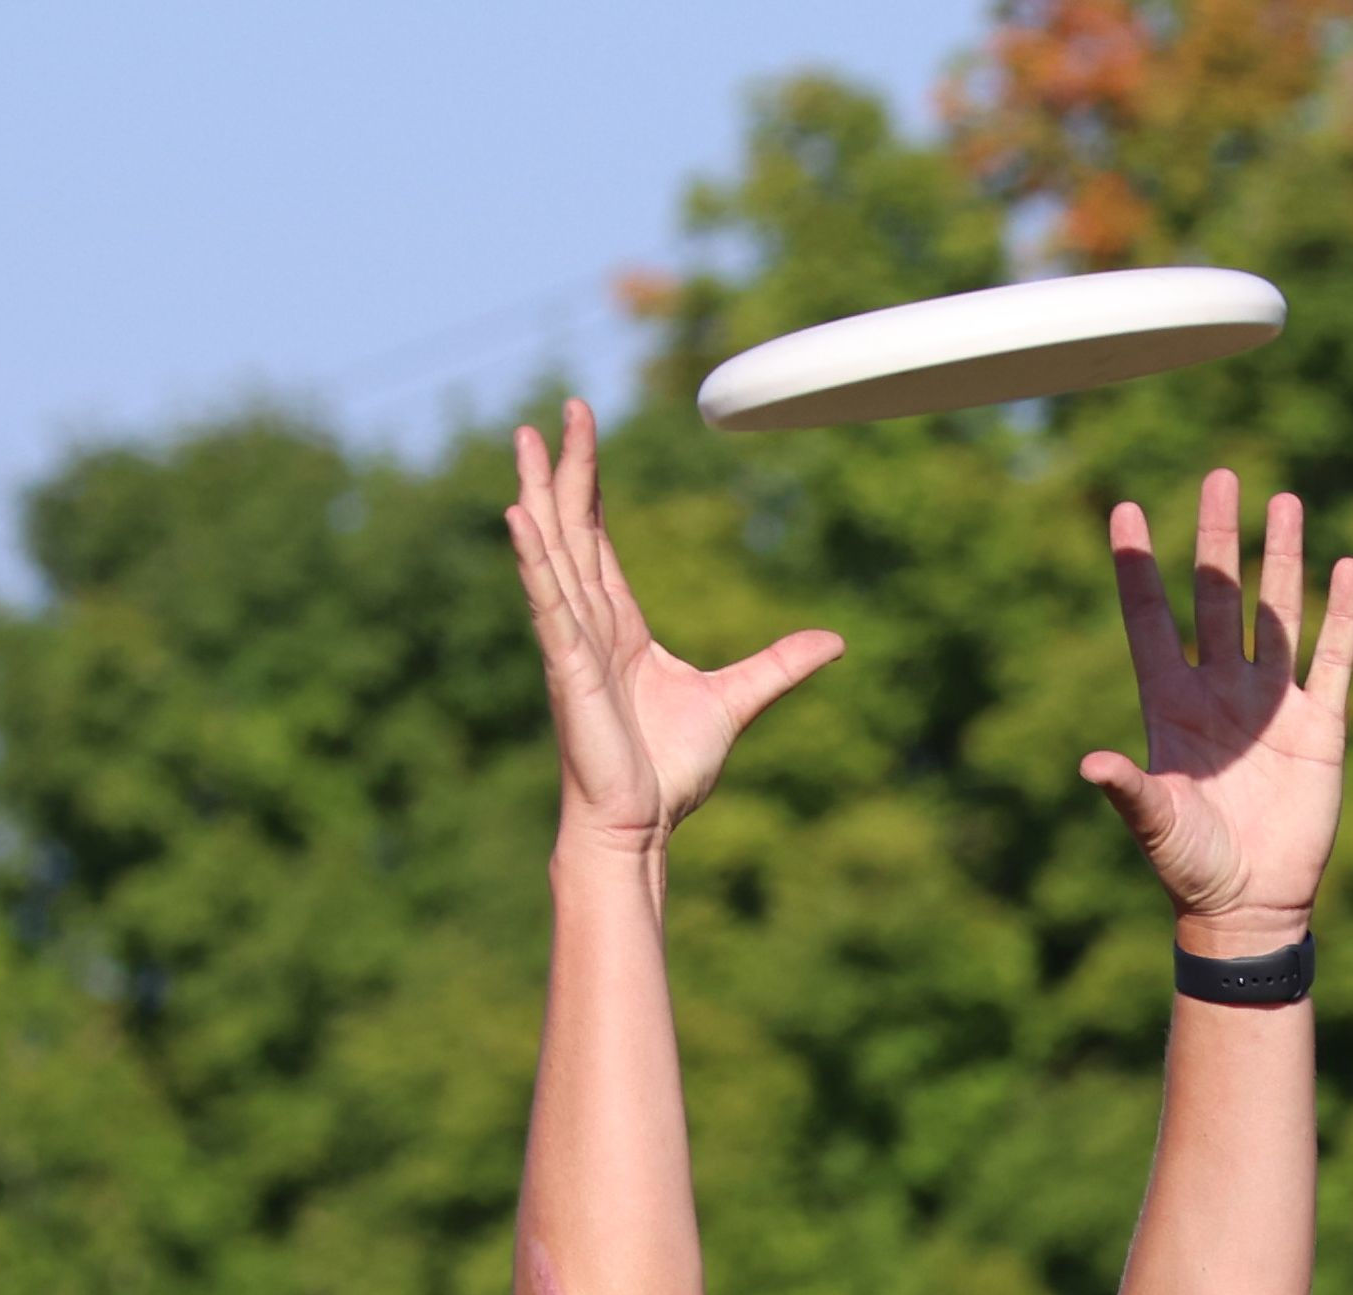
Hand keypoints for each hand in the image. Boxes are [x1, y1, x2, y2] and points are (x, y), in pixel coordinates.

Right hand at [502, 398, 839, 852]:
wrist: (641, 826)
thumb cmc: (670, 771)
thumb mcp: (737, 701)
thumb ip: (779, 666)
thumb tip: (834, 641)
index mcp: (619, 625)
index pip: (599, 539)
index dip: (594, 485)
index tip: (586, 432)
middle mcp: (589, 624)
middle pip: (573, 528)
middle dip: (568, 469)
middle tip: (564, 409)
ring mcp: (573, 642)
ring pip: (551, 552)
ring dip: (539, 495)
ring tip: (527, 439)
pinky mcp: (567, 666)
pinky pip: (547, 602)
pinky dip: (532, 560)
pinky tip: (518, 516)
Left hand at [1086, 471, 1352, 947]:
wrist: (1250, 903)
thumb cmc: (1191, 866)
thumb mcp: (1156, 823)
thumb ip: (1128, 789)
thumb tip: (1089, 763)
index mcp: (1172, 704)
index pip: (1151, 620)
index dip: (1138, 567)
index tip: (1124, 510)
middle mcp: (1220, 691)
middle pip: (1217, 596)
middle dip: (1217, 538)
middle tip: (1221, 474)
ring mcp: (1271, 704)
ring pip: (1277, 613)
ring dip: (1280, 559)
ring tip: (1284, 500)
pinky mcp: (1320, 725)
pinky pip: (1335, 658)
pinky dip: (1342, 615)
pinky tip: (1346, 568)